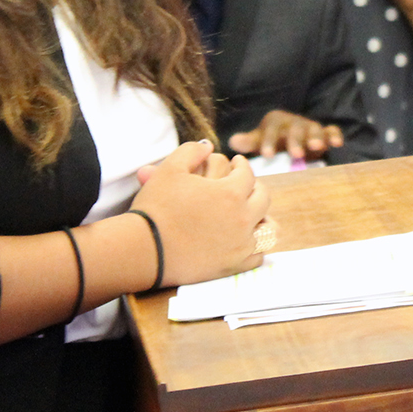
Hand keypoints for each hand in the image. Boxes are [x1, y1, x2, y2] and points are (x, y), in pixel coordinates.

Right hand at [132, 141, 270, 285]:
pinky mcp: (233, 266)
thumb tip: (208, 145)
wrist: (144, 249)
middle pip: (263, 198)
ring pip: (267, 227)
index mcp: (230, 193)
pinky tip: (246, 240)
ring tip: (251, 212)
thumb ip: (192, 150)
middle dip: (255, 187)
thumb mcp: (170, 168)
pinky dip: (255, 245)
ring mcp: (240, 244)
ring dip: (261, 216)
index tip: (237, 162)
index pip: (248, 174)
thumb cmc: (156, 207)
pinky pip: (258, 255)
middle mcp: (242, 218)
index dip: (242, 165)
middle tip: (246, 184)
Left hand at [228, 110, 343, 159]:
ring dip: (316, 137)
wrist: (292, 141)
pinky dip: (334, 135)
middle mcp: (294, 122)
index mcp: (276, 121)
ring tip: (316, 148)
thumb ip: (249, 142)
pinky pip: (331, 131)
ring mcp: (310, 127)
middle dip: (295, 141)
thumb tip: (232, 141)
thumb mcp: (260, 141)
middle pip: (295, 129)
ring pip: (314, 129)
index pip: (272, 128)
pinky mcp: (325, 133)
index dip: (269, 141)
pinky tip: (337, 144)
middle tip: (295, 154)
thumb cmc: (273, 142)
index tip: (267, 155)